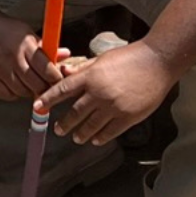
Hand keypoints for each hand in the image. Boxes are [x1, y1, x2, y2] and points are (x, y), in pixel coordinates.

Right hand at [0, 11, 61, 101]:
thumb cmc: (5, 28)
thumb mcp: (28, 34)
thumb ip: (46, 47)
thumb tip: (66, 54)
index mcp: (26, 46)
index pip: (47, 70)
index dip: (56, 79)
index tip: (57, 80)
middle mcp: (13, 58)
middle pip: (36, 84)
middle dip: (44, 88)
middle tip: (45, 86)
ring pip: (22, 92)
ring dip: (29, 91)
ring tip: (29, 83)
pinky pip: (6, 95)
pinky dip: (14, 93)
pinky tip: (15, 85)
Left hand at [41, 40, 176, 145]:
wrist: (157, 62)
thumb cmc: (130, 57)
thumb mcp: (102, 59)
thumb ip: (83, 69)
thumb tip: (64, 72)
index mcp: (91, 76)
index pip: (63, 90)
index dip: (48, 100)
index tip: (38, 107)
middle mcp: (99, 93)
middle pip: (75, 112)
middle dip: (65, 123)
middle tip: (58, 129)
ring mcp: (114, 106)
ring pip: (91, 126)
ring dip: (81, 133)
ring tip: (76, 137)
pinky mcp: (129, 116)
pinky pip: (110, 131)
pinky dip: (101, 137)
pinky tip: (96, 139)